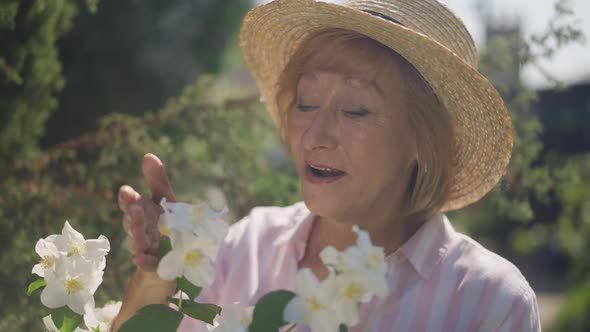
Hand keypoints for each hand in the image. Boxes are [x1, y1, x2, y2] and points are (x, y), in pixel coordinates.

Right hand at [118, 153, 175, 272]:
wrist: (174, 261)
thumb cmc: (167, 227)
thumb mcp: (166, 202)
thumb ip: (157, 182)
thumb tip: (148, 156)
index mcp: (142, 214)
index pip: (131, 204)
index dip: (128, 199)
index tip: (126, 191)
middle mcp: (141, 231)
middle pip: (133, 223)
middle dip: (132, 216)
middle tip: (135, 209)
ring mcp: (147, 249)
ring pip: (138, 243)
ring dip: (136, 236)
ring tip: (136, 230)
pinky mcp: (157, 266)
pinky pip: (149, 265)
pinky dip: (144, 262)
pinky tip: (139, 259)